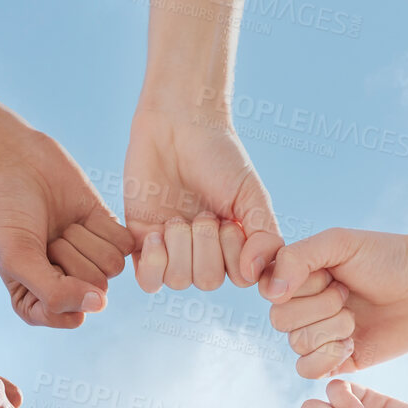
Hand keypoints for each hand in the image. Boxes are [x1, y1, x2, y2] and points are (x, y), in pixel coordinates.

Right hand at [0, 130, 133, 327]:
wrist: (13, 160)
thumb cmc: (6, 213)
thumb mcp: (19, 259)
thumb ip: (55, 293)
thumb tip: (99, 305)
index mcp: (38, 302)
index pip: (70, 316)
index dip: (61, 289)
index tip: (40, 264)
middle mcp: (67, 285)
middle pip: (95, 289)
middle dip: (70, 258)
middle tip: (46, 237)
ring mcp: (89, 258)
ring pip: (112, 268)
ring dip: (84, 242)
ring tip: (60, 227)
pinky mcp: (107, 232)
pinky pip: (125, 245)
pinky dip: (102, 227)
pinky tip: (79, 216)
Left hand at [123, 108, 280, 290]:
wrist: (177, 125)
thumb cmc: (219, 156)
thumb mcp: (252, 195)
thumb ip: (264, 237)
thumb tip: (253, 277)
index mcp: (234, 243)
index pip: (240, 278)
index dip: (233, 253)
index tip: (228, 219)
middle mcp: (204, 251)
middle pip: (207, 281)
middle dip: (205, 245)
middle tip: (201, 212)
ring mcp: (173, 249)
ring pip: (179, 281)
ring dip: (179, 247)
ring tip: (177, 219)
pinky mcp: (142, 242)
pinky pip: (148, 281)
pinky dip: (153, 263)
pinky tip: (156, 235)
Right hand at [260, 227, 407, 376]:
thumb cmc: (387, 257)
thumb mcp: (339, 243)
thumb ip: (298, 257)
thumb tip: (271, 293)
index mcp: (299, 277)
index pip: (271, 291)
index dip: (301, 286)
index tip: (331, 274)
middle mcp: (304, 307)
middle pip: (280, 321)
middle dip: (321, 307)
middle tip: (348, 294)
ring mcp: (319, 335)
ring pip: (296, 345)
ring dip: (331, 329)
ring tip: (356, 317)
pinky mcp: (336, 361)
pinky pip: (307, 371)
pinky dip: (327, 358)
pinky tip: (352, 343)